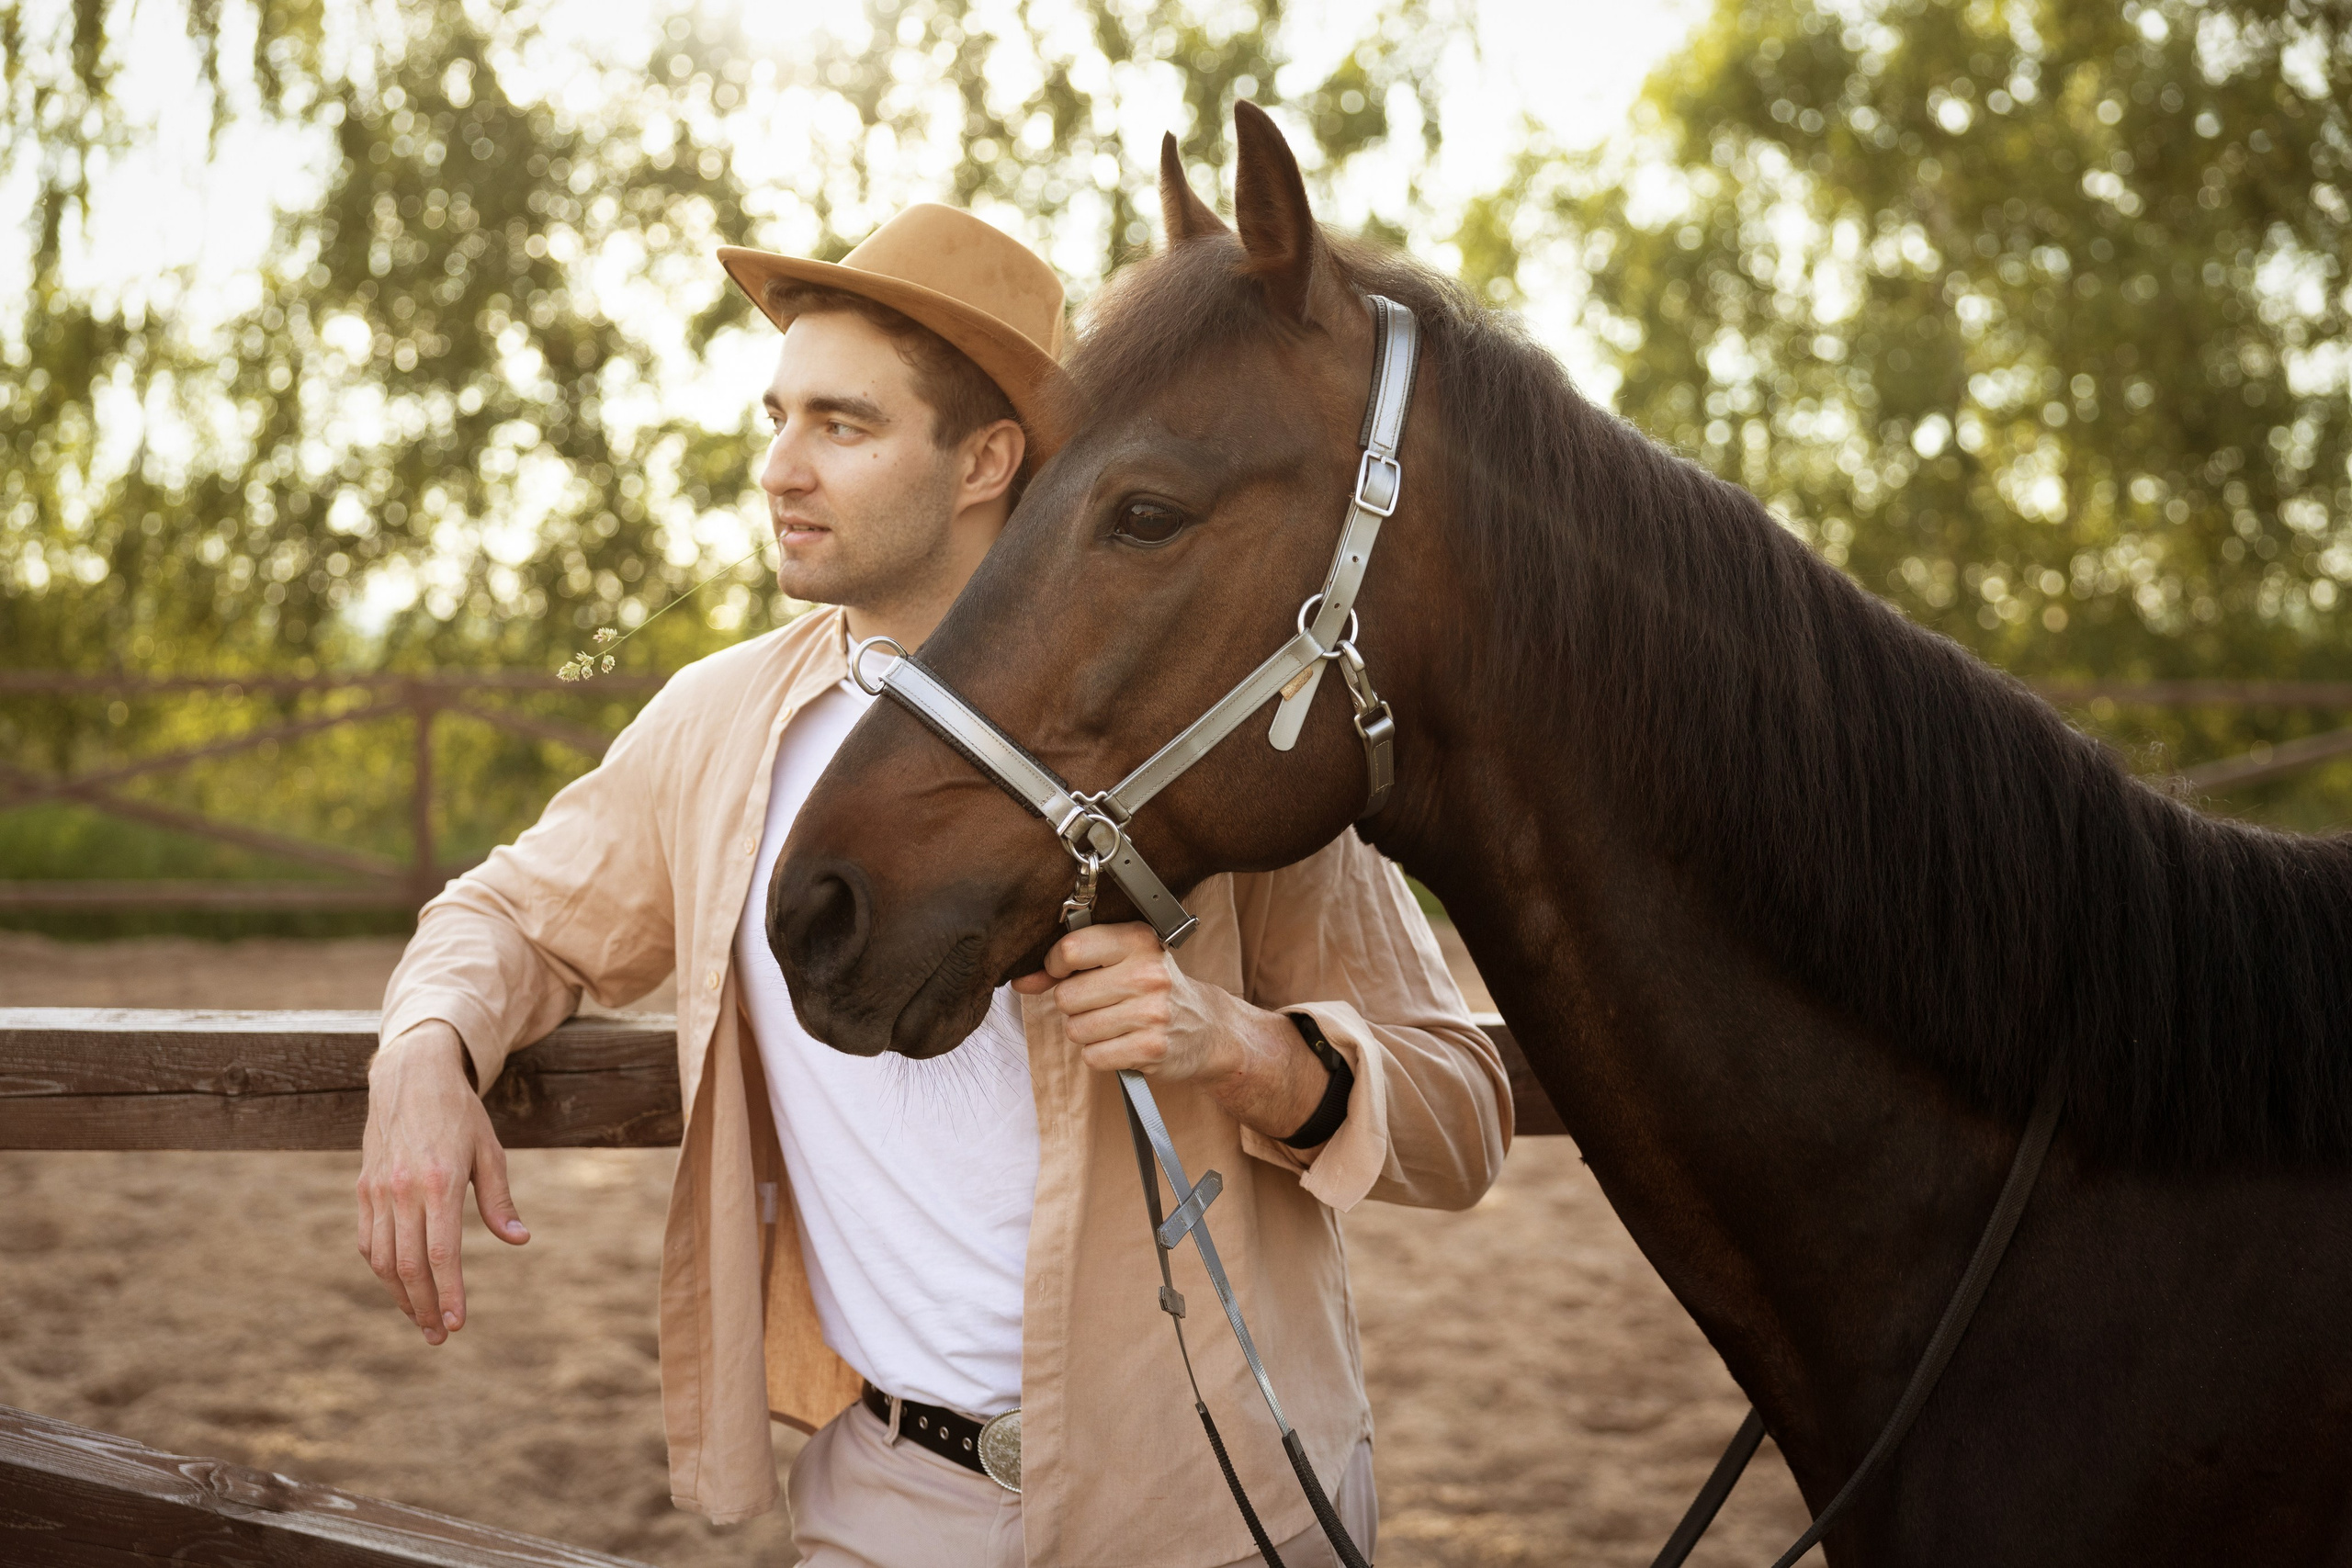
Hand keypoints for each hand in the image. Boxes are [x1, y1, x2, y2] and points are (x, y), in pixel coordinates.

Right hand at [357, 1022, 528, 1344]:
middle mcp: (402, 1190)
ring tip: (421, 1320)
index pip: (441, 1253)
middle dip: (424, 1307)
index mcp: (440, 1181)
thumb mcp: (490, 1150)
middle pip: (408, 1266)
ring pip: (382, 1260)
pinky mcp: (363, 1189)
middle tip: (439, 1337)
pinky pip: (367, 1241)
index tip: (457, 1324)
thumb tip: (519, 1240)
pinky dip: (382, 1270)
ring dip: (401, 1296)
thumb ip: (500, 1199)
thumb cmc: (459, 1113)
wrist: (410, 1075)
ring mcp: (377, 1191)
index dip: (449, 1293)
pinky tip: (401, 1286)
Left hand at [1014, 922, 1331, 1138]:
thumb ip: (1069, 966)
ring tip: (1115, 1023)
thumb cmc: (1156, 989)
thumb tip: (1020, 980)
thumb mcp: (1122, 961)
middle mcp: (1147, 974)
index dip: (1056, 966)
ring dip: (1087, 1032)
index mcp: (1138, 940)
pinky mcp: (1151, 1049)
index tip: (1066, 972)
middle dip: (1074, 1005)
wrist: (1209, 1028)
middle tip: (1101, 1003)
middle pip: (1067, 996)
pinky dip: (1100, 1055)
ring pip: (1076, 1029)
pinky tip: (1122, 1043)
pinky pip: (1093, 1056)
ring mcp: (1151, 1013)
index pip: (1071, 949)